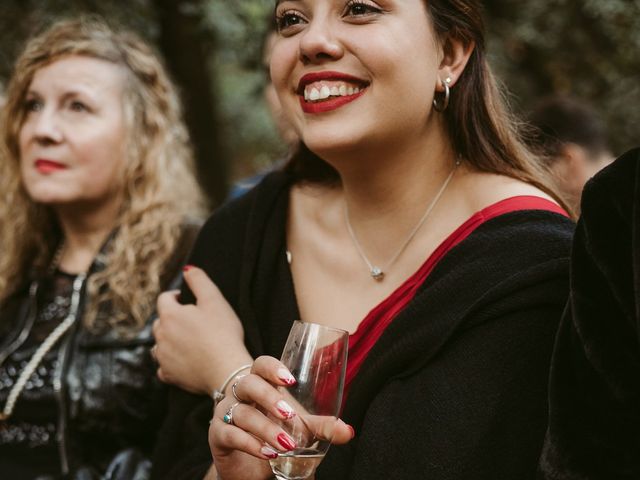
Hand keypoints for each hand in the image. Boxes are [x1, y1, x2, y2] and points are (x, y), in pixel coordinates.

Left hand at [153, 266, 251, 393]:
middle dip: (173, 319)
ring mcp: (162, 357)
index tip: (192, 303)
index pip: (165, 299)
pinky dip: (171, 362)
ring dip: (169, 340)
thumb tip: (187, 269)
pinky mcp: (167, 375)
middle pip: (160, 321)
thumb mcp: (215, 300)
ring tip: (189, 341)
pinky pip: (163, 366)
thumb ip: (199, 281)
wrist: (227, 370)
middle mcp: (160, 335)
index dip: (177, 297)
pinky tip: (186, 361)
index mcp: (170, 315)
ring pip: (159, 344)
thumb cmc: (223, 333)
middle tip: (194, 322)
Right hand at [209, 356, 353, 479]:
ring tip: (286, 444)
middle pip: (248, 384)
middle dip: (269, 397)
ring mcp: (226, 413)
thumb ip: (323, 427)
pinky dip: (250, 444)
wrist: (249, 463)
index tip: (290, 380)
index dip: (272, 368)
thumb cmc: (275, 430)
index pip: (261, 364)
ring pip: (241, 412)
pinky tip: (268, 453)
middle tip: (289, 414)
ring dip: (266, 428)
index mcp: (261, 383)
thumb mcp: (301, 428)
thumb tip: (348, 431)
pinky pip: (230, 434)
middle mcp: (240, 394)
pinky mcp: (218, 436)